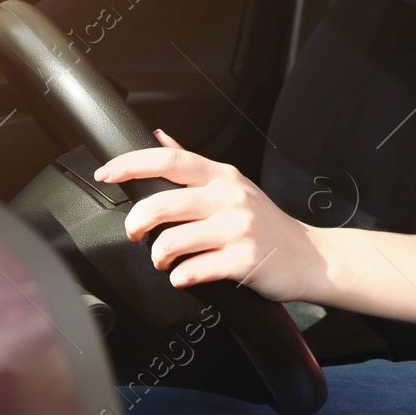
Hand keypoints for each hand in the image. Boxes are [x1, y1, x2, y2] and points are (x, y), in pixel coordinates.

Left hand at [93, 129, 318, 301]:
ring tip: (166, 261)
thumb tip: (160, 137)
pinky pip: (194, 270)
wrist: (309, 256)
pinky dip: (181, 277)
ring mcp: (238, 228)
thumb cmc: (266, 223)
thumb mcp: (233, 185)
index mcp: (222, 177)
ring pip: (173, 240)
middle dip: (137, 223)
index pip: (170, 160)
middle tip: (135, 234)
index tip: (106, 174)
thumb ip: (193, 164)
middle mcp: (230, 197)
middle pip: (163, 202)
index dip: (131, 164)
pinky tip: (187, 275)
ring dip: (158, 257)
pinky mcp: (244, 259)